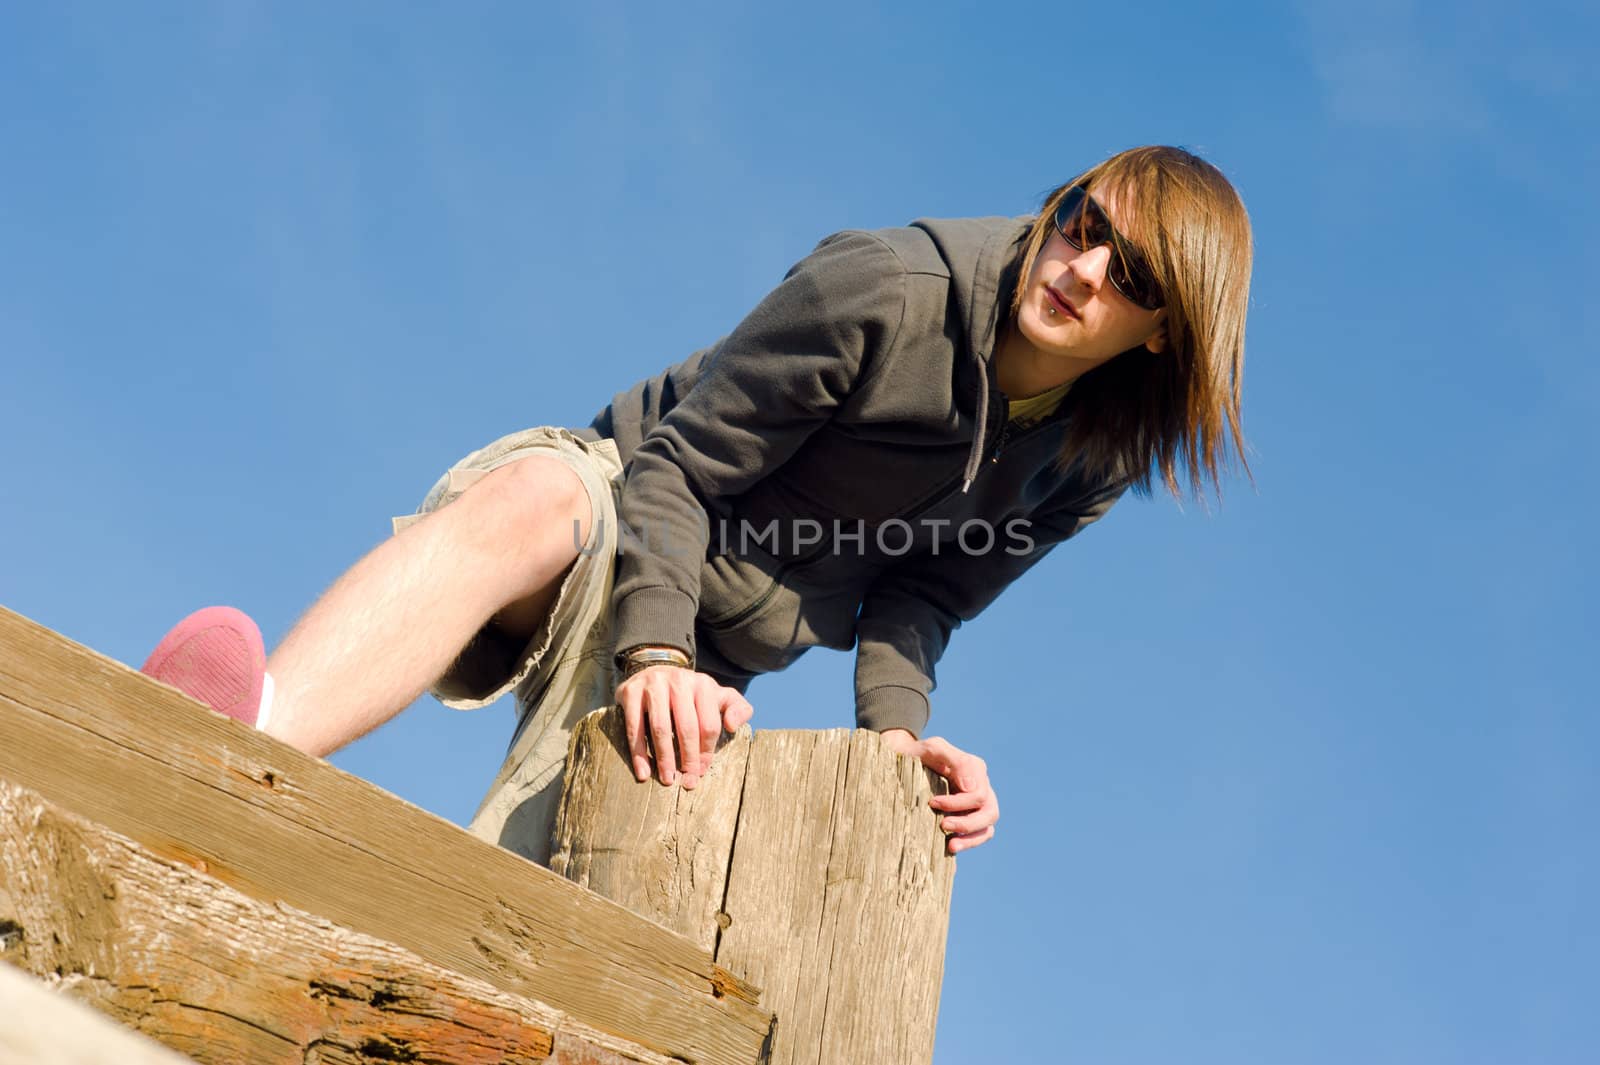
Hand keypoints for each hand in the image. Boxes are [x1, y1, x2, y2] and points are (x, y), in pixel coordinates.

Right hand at [615, 666, 753, 788]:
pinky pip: (635, 726)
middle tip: (687, 781)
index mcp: (703, 684)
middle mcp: (679, 681)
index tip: (701, 771)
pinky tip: (643, 771)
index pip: (709, 723)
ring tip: (667, 779)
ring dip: (664, 757)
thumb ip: (738, 708)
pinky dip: (638, 752)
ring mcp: (653, 684)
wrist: (654, 669)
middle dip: (688, 758)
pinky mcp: (631, 691)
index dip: (707, 751)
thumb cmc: (690, 693)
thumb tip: (732, 727)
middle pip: (686, 726)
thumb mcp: (718, 696)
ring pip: (660, 727)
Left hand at [880, 729, 998, 854]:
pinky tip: (951, 846)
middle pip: (989, 812)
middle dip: (967, 823)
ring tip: (951, 846)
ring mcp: (977, 804)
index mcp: (975, 768)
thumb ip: (955, 760)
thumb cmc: (917, 753)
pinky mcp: (969, 817)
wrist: (902, 761)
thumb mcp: (932, 749)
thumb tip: (971, 788)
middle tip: (943, 825)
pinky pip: (979, 835)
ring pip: (987, 827)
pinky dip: (969, 842)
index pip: (978, 794)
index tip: (932, 802)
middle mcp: (981, 786)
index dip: (957, 803)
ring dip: (971, 838)